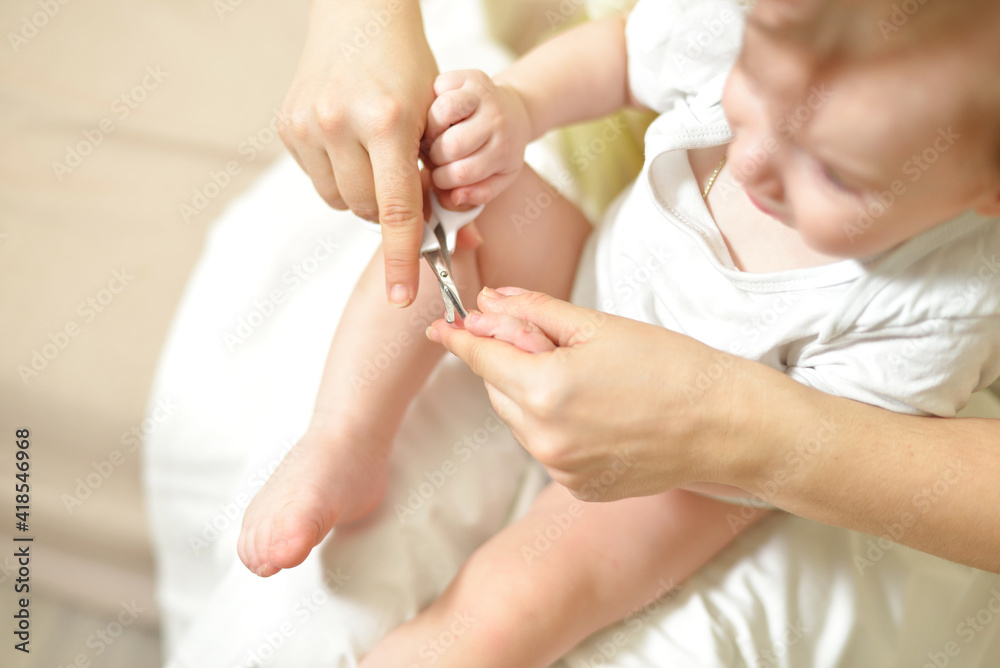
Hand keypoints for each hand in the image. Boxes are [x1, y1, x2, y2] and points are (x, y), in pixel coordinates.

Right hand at [278, 0, 436, 305]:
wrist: (359, 16)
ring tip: (376, 157)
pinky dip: (338, 174)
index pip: (396, 210)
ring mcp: (308, 126)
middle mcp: (340, 124)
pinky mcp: (287, 126)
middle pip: (367, 210)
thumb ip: (436, 177)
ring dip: (363, 194)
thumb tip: (459, 242)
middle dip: (389, 210)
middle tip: (404, 184)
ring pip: (340, 200)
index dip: (401, 259)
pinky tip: (349, 142)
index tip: (402, 295)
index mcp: (386, 121)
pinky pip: (318, 179)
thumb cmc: (406, 66)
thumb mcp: (433, 116)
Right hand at [424, 70, 532, 207]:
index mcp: (504, 149)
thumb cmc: (500, 150)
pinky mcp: (469, 76)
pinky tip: (438, 115)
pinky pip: (437, 87)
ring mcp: (484, 94)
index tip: (440, 178)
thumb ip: (477, 195)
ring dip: (430, 129)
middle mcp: (497, 120)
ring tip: (434, 137)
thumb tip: (453, 197)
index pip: (462, 173)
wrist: (514, 112)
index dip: (442, 179)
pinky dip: (431, 102)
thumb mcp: (498, 179)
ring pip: (441, 112)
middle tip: (435, 157)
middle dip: (435, 156)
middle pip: (450, 145)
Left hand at [427, 287, 765, 500]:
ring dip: (533, 395)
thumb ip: (534, 311)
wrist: (724, 425)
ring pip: (520, 419)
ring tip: (590, 380)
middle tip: (552, 342)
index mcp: (544, 391)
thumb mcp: (598, 326)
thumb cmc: (670, 367)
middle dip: (510, 362)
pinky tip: (599, 412)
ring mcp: (560, 469)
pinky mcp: (578, 487)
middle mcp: (543, 438)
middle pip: (498, 389)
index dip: (459, 339)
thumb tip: (488, 302)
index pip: (481, 359)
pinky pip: (547, 448)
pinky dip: (556, 426)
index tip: (439, 327)